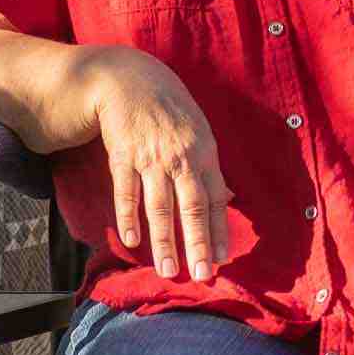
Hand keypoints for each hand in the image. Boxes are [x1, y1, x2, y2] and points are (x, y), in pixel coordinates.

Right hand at [88, 49, 234, 280]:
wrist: (131, 79)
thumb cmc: (171, 109)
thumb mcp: (200, 131)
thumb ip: (211, 168)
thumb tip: (230, 197)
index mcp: (205, 153)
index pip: (216, 199)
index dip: (219, 230)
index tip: (222, 260)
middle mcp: (181, 158)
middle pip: (191, 207)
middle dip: (197, 244)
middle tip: (201, 275)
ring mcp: (151, 158)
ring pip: (159, 207)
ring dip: (164, 241)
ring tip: (167, 270)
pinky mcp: (123, 156)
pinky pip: (126, 193)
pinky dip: (129, 218)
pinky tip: (132, 242)